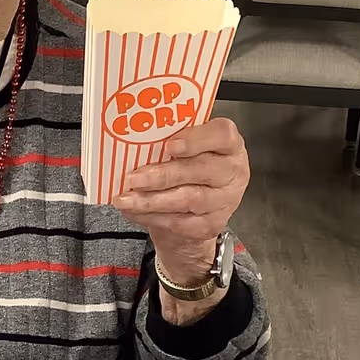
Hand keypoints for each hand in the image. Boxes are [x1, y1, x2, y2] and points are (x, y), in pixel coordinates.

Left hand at [115, 118, 249, 318]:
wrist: (190, 225)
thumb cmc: (181, 177)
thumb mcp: (181, 156)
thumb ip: (167, 145)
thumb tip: (126, 132)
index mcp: (229, 146)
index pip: (222, 135)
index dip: (197, 139)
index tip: (169, 144)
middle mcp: (234, 173)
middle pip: (201, 172)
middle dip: (163, 173)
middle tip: (133, 175)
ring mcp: (225, 202)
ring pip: (189, 199)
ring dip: (153, 198)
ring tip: (125, 195)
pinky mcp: (210, 227)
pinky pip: (179, 222)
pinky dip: (152, 216)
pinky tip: (130, 209)